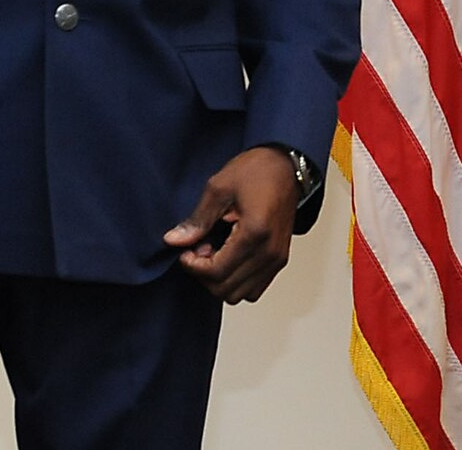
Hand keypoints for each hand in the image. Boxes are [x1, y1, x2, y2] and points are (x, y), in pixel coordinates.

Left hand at [165, 146, 298, 302]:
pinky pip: (255, 289)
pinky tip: (230, 258)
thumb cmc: (257, 171)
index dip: (193, 266)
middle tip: (199, 249)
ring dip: (221, 280)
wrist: (286, 165)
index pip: (216, 272)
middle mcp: (269, 252)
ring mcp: (277, 258)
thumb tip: (175, 241)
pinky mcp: (280, 260)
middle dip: (205, 274)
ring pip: (240, 295)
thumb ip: (198, 220)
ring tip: (215, 253)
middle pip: (226, 289)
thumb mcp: (219, 188)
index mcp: (255, 233)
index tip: (185, 251)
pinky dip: (237, 281)